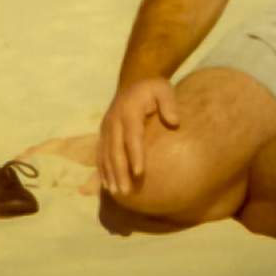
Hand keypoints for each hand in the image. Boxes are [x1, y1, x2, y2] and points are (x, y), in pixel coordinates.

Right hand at [98, 77, 180, 196]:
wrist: (133, 83)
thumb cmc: (152, 90)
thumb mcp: (163, 89)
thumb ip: (169, 103)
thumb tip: (174, 122)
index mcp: (129, 110)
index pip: (132, 136)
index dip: (134, 154)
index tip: (139, 173)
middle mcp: (113, 120)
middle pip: (115, 149)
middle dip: (120, 171)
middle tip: (126, 191)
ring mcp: (106, 128)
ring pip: (105, 154)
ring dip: (110, 174)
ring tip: (117, 193)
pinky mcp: (103, 134)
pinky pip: (100, 154)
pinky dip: (102, 170)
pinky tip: (107, 185)